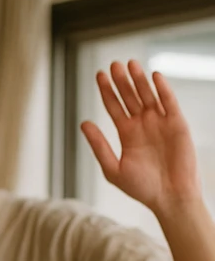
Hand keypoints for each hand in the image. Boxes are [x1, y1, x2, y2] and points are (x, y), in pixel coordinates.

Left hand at [82, 61, 200, 212]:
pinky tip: (154, 76)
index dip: (107, 91)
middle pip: (130, 97)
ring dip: (140, 80)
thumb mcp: (113, 168)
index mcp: (127, 134)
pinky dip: (163, 89)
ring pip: (148, 95)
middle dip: (121, 81)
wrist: (169, 196)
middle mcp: (143, 124)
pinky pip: (170, 102)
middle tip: (113, 65)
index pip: (115, 107)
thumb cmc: (141, 187)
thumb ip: (99, 145)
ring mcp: (160, 122)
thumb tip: (84, 123)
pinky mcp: (177, 124)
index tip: (99, 75)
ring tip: (130, 65)